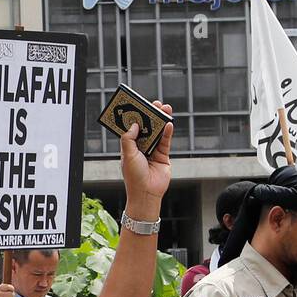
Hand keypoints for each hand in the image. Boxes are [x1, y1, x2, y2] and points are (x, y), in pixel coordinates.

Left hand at [120, 101, 173, 217]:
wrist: (146, 193)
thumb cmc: (134, 176)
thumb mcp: (127, 155)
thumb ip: (129, 139)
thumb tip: (134, 124)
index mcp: (130, 147)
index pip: (133, 129)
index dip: (136, 118)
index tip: (138, 106)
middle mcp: (142, 148)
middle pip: (147, 128)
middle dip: (151, 116)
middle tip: (155, 104)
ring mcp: (153, 151)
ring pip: (158, 133)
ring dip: (162, 121)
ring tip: (165, 109)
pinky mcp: (164, 156)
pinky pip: (166, 141)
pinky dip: (168, 132)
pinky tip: (169, 123)